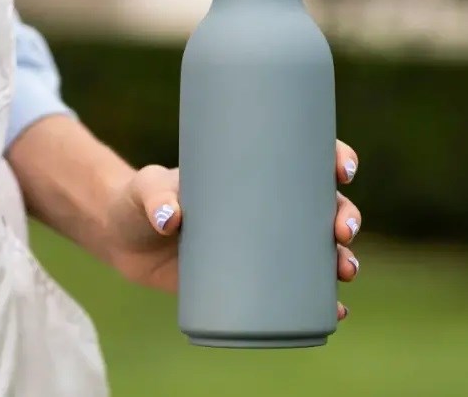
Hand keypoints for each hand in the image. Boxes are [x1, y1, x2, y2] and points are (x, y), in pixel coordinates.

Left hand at [105, 140, 362, 320]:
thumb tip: (171, 217)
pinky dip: (320, 300)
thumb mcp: (144, 190)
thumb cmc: (136, 200)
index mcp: (251, 170)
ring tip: (345, 272)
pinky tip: (338, 310)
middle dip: (345, 216)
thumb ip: (153, 196)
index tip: (343, 168)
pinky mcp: (247, 279)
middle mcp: (265, 206)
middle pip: (322, 206)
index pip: (304, 158)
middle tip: (342, 231)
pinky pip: (295, 290)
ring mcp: (259, 244)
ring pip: (317, 249)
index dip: (334, 159)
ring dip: (343, 259)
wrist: (121, 239)